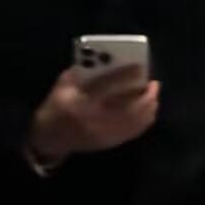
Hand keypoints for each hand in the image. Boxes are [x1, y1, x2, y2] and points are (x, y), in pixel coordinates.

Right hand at [27, 66, 159, 168]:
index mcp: (81, 103)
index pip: (108, 87)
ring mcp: (105, 135)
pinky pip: (135, 132)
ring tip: (153, 94)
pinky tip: (149, 109)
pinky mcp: (111, 143)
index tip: (140, 66)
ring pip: (136, 122)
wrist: (50, 138)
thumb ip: (85, 71)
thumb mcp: (64, 84)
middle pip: (130, 108)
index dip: (126, 75)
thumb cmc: (57, 105)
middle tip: (154, 83)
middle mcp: (95, 121)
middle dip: (146, 95)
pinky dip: (145, 119)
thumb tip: (114, 62)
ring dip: (149, 107)